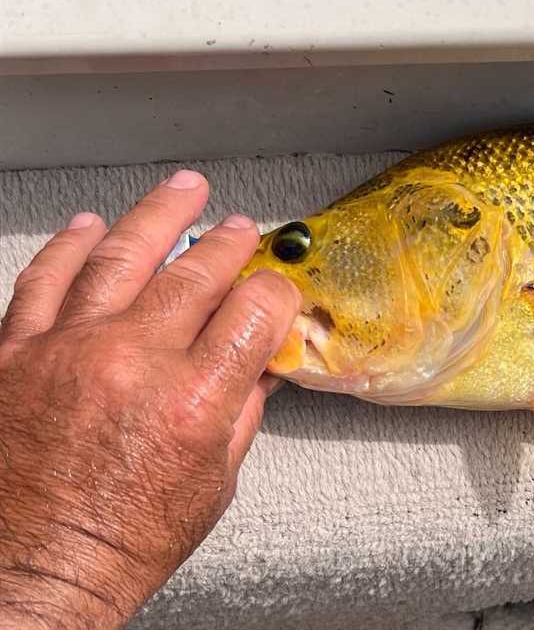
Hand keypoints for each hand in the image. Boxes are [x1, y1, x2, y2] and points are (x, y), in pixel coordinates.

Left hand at [0, 171, 298, 628]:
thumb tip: (257, 367)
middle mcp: (132, 362)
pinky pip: (43, 281)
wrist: (32, 572)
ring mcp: (67, 351)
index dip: (275, 291)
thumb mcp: (212, 483)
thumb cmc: (120, 542)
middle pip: (194, 272)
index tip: (276, 290)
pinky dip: (68, 247)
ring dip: (156, 217)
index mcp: (194, 399)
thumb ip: (239, 412)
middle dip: (227, 243)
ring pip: (120, 257)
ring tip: (182, 191)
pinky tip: (89, 227)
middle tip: (240, 227)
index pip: (254, 308)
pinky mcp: (15, 355)